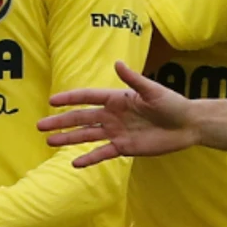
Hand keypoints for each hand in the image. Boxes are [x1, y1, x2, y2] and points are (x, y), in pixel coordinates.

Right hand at [37, 61, 197, 166]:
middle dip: (60, 121)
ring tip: (49, 142)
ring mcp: (116, 132)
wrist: (187, 126)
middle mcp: (112, 115)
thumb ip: (134, 80)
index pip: (88, 97)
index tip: (51, 101)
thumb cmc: (172, 104)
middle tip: (40, 125)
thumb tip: (116, 63)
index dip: (70, 99)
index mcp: (117, 99)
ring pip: (86, 136)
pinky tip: (74, 163)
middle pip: (81, 118)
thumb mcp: (153, 91)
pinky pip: (102, 153)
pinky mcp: (124, 148)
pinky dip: (89, 158)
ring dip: (68, 139)